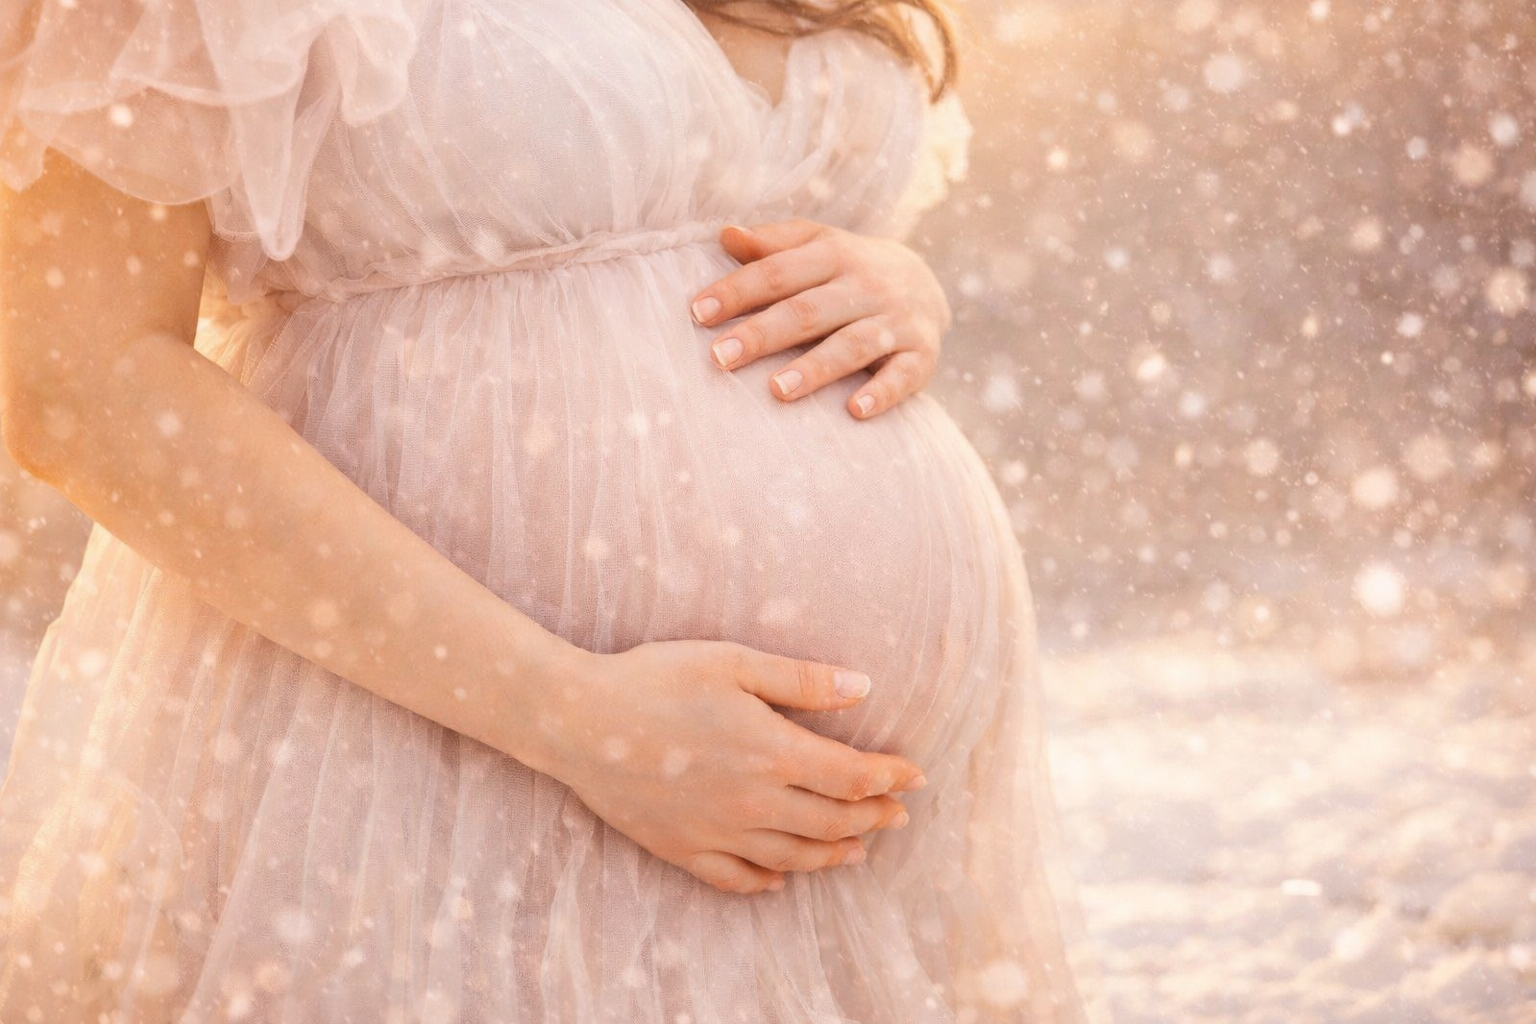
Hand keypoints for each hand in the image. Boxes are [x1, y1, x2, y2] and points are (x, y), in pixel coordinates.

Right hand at [533, 640, 926, 894]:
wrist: (578, 721)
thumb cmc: (656, 678)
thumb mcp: (734, 662)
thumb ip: (802, 680)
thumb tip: (864, 687)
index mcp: (772, 752)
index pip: (851, 776)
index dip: (889, 778)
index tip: (915, 776)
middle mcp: (752, 802)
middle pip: (831, 823)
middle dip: (872, 819)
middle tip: (897, 815)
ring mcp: (716, 832)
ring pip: (792, 858)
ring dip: (832, 855)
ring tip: (856, 851)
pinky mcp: (680, 849)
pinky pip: (734, 878)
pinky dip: (765, 882)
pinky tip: (779, 879)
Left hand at [689, 219, 952, 418]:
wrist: (927, 283)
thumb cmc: (849, 270)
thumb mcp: (817, 245)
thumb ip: (772, 245)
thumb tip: (725, 234)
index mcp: (834, 254)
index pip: (778, 272)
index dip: (738, 291)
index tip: (698, 313)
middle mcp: (867, 285)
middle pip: (809, 310)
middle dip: (764, 334)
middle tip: (720, 358)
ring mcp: (896, 321)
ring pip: (853, 345)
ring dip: (816, 368)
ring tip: (777, 390)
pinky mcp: (922, 355)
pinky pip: (903, 376)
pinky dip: (882, 393)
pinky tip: (854, 411)